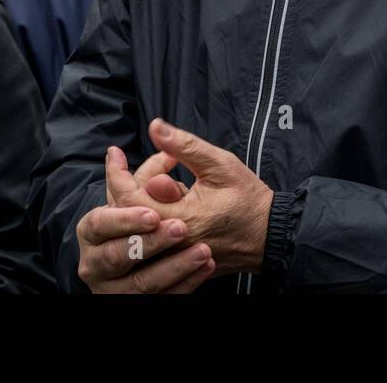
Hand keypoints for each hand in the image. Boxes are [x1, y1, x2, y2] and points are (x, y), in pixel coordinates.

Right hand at [76, 150, 214, 293]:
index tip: (156, 212)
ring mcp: (115, 287)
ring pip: (142, 284)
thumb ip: (155, 166)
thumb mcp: (155, 187)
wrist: (187, 247)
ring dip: (174, 267)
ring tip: (203, 251)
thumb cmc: (160, 209)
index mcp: (94, 228)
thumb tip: (158, 128)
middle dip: (150, 243)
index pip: (101, 222)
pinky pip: (160, 299)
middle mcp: (98, 261)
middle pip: (118, 256)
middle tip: (181, 229)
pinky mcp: (136, 302)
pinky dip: (184, 284)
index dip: (126, 217)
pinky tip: (206, 268)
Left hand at [106, 119, 274, 276]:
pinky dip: (150, 214)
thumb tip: (155, 127)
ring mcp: (174, 255)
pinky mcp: (178, 260)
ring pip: (137, 225)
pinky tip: (170, 197)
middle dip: (130, 181)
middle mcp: (171, 243)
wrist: (271, 236)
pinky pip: (149, 237)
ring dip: (141, 197)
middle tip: (146, 161)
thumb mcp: (220, 164)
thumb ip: (185, 146)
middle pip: (128, 213)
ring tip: (165, 177)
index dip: (117, 172)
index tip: (115, 152)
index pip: (129, 198)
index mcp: (180, 219)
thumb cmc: (249, 199)